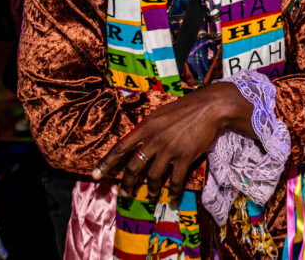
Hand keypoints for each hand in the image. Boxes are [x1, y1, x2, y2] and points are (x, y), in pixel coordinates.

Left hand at [91, 83, 251, 200]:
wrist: (211, 107)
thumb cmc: (187, 107)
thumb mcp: (162, 113)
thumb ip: (150, 127)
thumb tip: (140, 139)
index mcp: (146, 126)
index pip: (120, 148)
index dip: (106, 163)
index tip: (94, 175)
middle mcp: (154, 139)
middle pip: (133, 167)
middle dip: (127, 183)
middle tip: (124, 193)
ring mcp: (169, 149)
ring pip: (152, 176)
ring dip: (150, 189)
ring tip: (149, 195)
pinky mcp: (184, 157)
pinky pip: (174, 181)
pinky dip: (172, 192)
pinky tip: (171, 198)